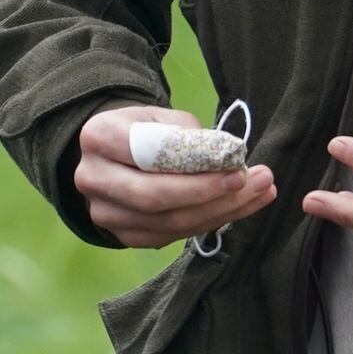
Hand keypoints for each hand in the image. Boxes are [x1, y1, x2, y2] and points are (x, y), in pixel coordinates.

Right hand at [75, 105, 276, 249]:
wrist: (114, 156)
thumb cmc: (144, 130)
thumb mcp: (163, 117)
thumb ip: (190, 136)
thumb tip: (228, 159)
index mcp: (99, 137)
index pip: (149, 157)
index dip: (194, 168)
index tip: (238, 168)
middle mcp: (94, 178)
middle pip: (156, 197)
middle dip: (212, 195)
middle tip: (255, 185)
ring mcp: (105, 213)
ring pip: (168, 223)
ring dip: (220, 212)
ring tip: (259, 194)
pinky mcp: (123, 235)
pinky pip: (172, 236)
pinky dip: (209, 223)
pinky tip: (239, 208)